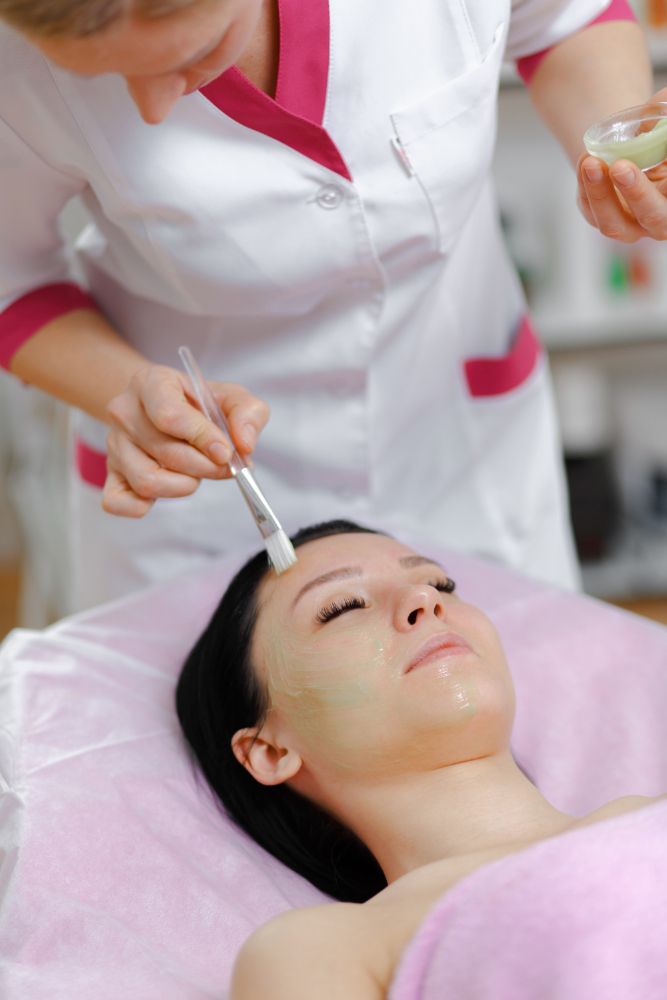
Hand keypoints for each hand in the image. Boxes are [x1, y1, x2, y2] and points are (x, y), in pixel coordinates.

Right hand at [102, 364, 269, 516]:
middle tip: (223, 466)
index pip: (169, 416)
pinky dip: (142, 506)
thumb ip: (248, 413)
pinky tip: (167, 490)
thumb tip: (244, 444)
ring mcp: (114, 445)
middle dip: (205, 467)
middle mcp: (124, 412)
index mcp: (151, 383)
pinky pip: (118, 502)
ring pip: (147, 481)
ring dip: (183, 486)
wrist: (164, 408)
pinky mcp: (111, 474)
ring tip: (195, 473)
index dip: (203, 438)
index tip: (225, 451)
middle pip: (166, 453)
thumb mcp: (231, 396)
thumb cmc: (199, 404)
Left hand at [577, 88, 666, 242]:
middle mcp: (661, 218)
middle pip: (654, 217)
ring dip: (601, 194)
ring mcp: (631, 226)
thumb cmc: (662, 138)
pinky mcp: (604, 220)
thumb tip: (662, 101)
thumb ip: (664, 115)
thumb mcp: (664, 125)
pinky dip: (586, 185)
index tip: (662, 152)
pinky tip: (586, 158)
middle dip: (637, 193)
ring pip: (614, 224)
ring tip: (591, 162)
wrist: (636, 152)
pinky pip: (591, 210)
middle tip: (620, 167)